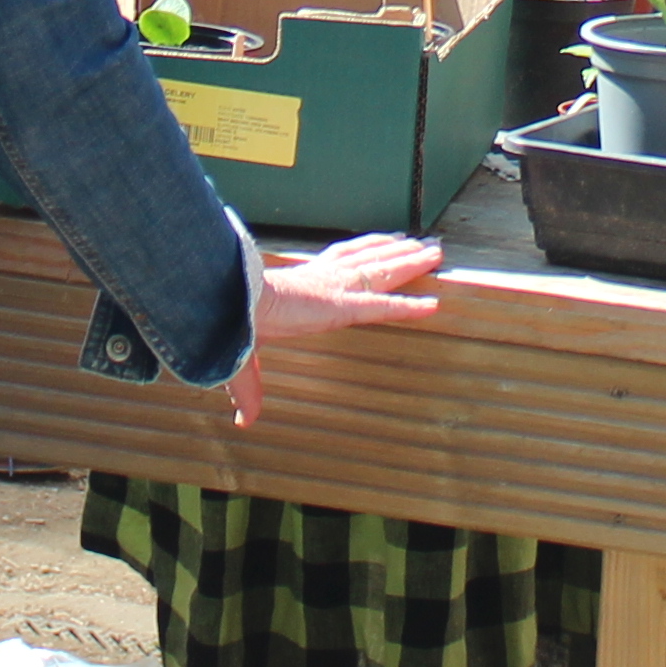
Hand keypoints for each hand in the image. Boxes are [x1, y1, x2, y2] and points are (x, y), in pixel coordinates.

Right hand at [231, 231, 439, 424]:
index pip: (341, 261)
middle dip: (397, 251)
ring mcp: (336, 289)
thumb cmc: (234, 321)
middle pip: (370, 259)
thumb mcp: (246, 358)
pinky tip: (431, 306)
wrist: (231, 307)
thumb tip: (244, 422)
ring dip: (410, 262)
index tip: (381, 244)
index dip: (364, 251)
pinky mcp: (343, 306)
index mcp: (304, 284)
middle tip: (423, 244)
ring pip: (383, 271)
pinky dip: (408, 307)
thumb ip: (252, 390)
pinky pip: (384, 307)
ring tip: (434, 253)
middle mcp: (324, 280)